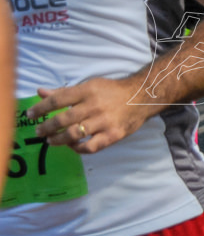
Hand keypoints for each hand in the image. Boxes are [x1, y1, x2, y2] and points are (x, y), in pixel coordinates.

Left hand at [27, 79, 153, 153]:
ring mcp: (104, 121)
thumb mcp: (90, 86)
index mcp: (88, 90)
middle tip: (38, 131)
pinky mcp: (113, 134)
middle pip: (63, 119)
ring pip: (74, 134)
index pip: (58, 100)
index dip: (41, 108)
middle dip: (47, 127)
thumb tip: (40, 92)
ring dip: (58, 139)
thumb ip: (64, 92)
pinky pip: (91, 147)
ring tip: (51, 140)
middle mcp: (95, 105)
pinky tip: (72, 146)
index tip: (30, 115)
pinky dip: (78, 149)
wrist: (142, 97)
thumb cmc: (112, 91)